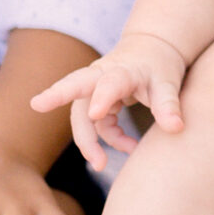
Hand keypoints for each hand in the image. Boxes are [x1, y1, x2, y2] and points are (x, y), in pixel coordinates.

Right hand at [29, 38, 187, 167]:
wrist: (152, 50)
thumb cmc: (160, 65)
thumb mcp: (168, 82)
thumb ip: (169, 105)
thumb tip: (176, 129)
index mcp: (122, 70)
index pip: (110, 83)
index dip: (102, 97)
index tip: (95, 113)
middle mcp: (102, 76)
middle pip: (76, 86)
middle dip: (57, 94)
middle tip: (37, 104)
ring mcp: (95, 88)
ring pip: (82, 116)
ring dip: (89, 141)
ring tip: (101, 164)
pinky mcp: (96, 100)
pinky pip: (96, 125)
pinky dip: (109, 139)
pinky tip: (129, 147)